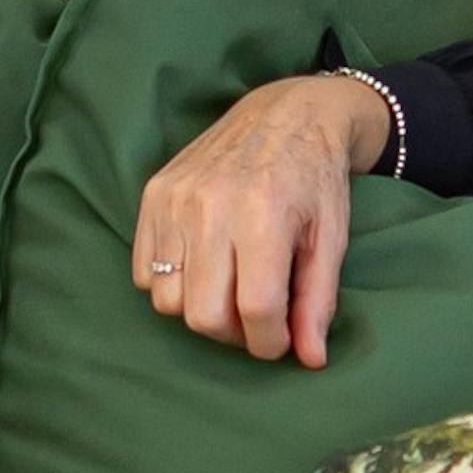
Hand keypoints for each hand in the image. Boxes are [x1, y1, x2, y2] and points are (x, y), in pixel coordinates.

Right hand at [131, 71, 390, 366]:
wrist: (286, 113)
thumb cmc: (314, 178)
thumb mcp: (330, 239)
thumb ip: (317, 301)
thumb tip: (310, 359)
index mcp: (262, 217)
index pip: (254, 311)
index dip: (269, 342)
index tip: (280, 340)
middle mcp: (211, 208)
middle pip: (204, 316)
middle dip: (233, 333)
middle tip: (255, 317)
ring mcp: (175, 200)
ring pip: (168, 301)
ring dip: (200, 309)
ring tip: (228, 291)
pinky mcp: (153, 195)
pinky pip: (143, 272)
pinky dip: (171, 284)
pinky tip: (202, 267)